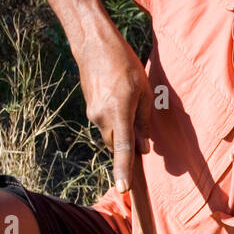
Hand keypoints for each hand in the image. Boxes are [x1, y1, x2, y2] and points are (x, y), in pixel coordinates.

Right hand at [76, 28, 152, 192]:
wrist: (93, 45)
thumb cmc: (124, 64)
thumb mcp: (144, 91)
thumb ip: (144, 121)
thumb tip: (143, 147)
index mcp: (119, 112)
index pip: (123, 148)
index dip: (123, 170)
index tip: (123, 188)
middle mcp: (102, 117)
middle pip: (117, 144)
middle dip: (128, 143)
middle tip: (141, 127)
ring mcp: (93, 114)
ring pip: (111, 135)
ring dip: (122, 130)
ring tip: (129, 102)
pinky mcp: (89, 110)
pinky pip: (105, 124)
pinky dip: (114, 120)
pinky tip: (119, 99)